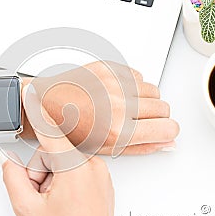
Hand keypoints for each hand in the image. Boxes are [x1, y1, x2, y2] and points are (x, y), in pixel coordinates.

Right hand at [1, 84, 113, 215]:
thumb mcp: (28, 209)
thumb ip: (12, 178)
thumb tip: (8, 160)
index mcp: (76, 169)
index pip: (50, 132)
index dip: (36, 109)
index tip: (30, 92)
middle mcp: (92, 166)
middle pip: (53, 151)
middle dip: (40, 170)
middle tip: (39, 194)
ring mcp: (100, 173)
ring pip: (64, 160)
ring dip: (52, 177)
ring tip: (53, 201)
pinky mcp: (102, 179)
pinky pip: (77, 167)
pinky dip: (65, 179)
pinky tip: (63, 198)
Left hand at [21, 61, 178, 155]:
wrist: (46, 103)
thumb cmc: (69, 128)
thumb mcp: (105, 148)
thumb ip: (142, 147)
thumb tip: (167, 142)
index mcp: (118, 130)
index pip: (168, 127)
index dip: (166, 130)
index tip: (160, 130)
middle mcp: (118, 105)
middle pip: (164, 107)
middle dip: (156, 116)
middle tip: (137, 120)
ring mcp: (113, 83)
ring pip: (154, 90)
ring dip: (145, 99)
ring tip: (125, 106)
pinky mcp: (108, 67)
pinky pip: (138, 75)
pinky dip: (132, 85)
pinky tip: (115, 93)